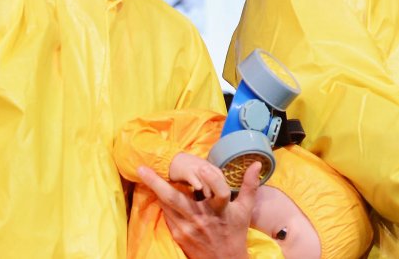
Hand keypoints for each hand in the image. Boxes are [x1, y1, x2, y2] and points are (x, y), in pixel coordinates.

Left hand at [137, 161, 260, 258]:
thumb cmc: (235, 232)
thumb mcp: (245, 210)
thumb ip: (249, 185)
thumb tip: (256, 163)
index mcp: (221, 210)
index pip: (219, 192)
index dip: (212, 180)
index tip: (202, 169)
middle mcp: (203, 218)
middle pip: (177, 200)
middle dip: (158, 183)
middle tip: (142, 169)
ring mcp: (188, 227)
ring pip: (167, 205)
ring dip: (155, 189)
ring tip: (144, 173)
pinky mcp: (179, 234)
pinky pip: (167, 214)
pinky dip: (162, 201)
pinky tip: (155, 191)